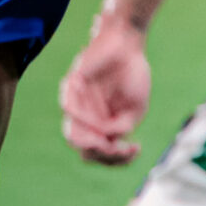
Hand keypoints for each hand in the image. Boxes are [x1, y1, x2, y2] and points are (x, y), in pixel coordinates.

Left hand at [59, 16, 151, 164]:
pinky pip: (69, 109)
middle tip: (118, 146)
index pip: (101, 154)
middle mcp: (87, 119)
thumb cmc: (133, 75)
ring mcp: (78, 104)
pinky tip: (100, 120)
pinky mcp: (71, 87)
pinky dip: (84, 118)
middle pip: (85, 152)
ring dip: (91, 141)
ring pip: (73, 136)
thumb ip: (120, 128)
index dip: (118, 160)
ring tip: (106, 136)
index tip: (136, 148)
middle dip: (103, 154)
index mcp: (103, 126)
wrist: (128, 45)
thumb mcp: (135, 109)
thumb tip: (105, 141)